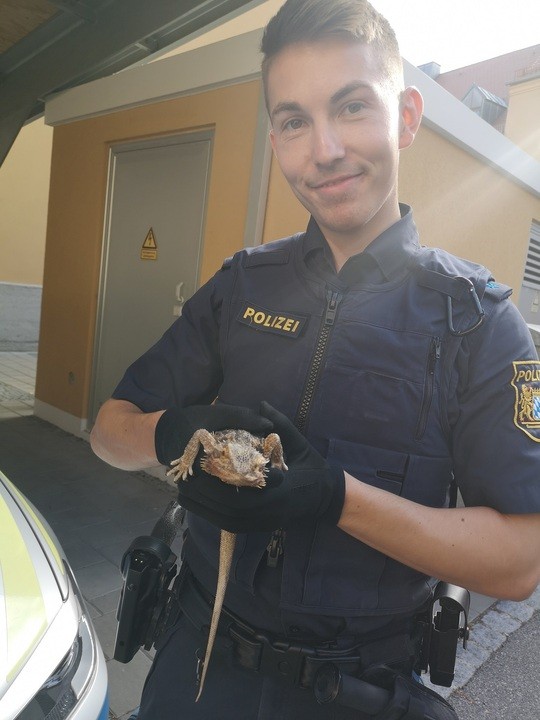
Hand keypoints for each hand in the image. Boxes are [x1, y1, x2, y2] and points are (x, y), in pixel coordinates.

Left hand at [176, 402, 344, 531]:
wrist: (326, 498)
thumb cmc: (313, 468)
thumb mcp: (300, 443)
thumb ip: (281, 424)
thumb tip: (262, 405)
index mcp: (282, 487)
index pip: (251, 485)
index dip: (225, 477)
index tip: (206, 462)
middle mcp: (271, 508)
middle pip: (232, 506)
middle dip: (207, 492)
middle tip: (188, 476)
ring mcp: (264, 521)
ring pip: (227, 519)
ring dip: (204, 506)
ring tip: (185, 490)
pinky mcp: (259, 527)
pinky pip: (230, 526)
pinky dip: (211, 515)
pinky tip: (197, 504)